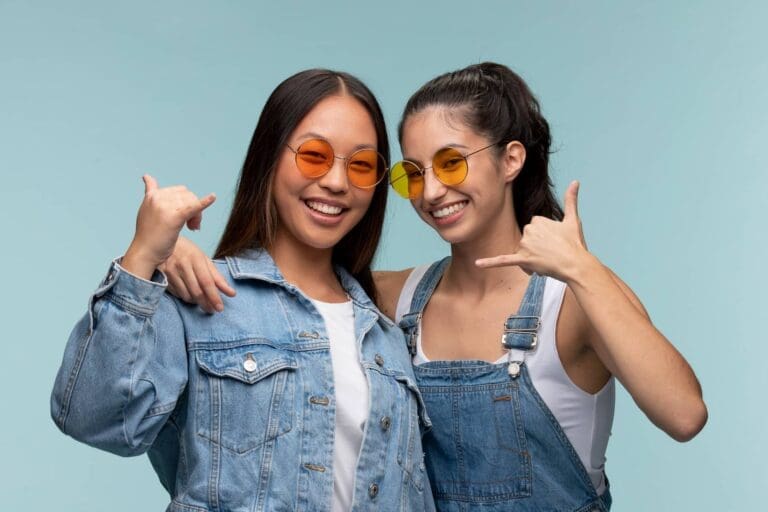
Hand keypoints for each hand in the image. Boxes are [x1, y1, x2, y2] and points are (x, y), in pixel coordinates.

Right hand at [122, 175, 215, 279]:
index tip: (186, 218)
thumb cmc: (149, 235)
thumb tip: (146, 176)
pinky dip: (205, 202)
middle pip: (188, 195)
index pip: (180, 191)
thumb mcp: (147, 210)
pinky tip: (213, 197)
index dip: (186, 202)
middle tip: (192, 226)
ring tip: (193, 228)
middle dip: (194, 209)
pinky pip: (193, 207)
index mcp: (152, 195)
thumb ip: (150, 193)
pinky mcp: (174, 217)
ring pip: (192, 201)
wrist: (145, 253)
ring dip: (197, 215)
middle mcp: (158, 198)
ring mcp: (165, 207)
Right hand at [160, 236, 235, 312]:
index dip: (214, 297)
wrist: (162, 242)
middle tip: (212, 310)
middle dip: (206, 303)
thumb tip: (231, 293)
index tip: (220, 307)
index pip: (207, 282)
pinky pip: (177, 294)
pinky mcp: (162, 277)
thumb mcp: (204, 260)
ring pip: (186, 295)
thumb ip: (217, 277)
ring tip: (202, 302)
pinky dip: (186, 298)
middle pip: (196, 291)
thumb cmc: (188, 252)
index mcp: (196, 258)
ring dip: (196, 302)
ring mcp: (170, 271)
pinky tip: (190, 296)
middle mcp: (182, 265)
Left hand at [475, 181, 591, 281]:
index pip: (533, 229)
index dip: (544, 238)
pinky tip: (477, 263)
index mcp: (537, 220)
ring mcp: (525, 245)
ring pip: (522, 253)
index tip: (555, 241)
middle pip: (527, 241)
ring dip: (532, 260)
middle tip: (552, 253)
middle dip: (537, 249)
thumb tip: (575, 181)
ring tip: (548, 262)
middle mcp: (528, 230)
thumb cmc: (574, 243)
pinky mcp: (523, 259)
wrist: (576, 264)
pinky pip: (503, 260)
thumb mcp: (572, 219)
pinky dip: (490, 262)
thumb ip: (571, 199)